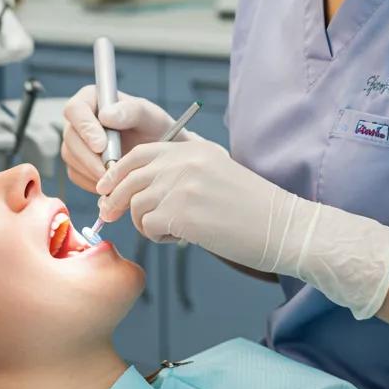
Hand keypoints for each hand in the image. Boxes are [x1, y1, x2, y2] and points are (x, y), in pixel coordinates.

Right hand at [60, 85, 192, 192]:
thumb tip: (105, 116)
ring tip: (117, 176)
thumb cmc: (153, 129)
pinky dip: (92, 181)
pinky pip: (76, 174)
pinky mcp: (77, 163)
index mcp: (91, 99)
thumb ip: (131, 112)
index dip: (84, 127)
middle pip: (70, 137)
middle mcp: (79, 120)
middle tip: (110, 170)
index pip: (75, 109)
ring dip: (92, 170)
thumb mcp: (150, 117)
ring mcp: (75, 142)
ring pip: (71, 157)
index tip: (100, 145)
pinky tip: (112, 182)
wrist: (155, 154)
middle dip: (89, 156)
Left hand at [96, 138, 388, 320]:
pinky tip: (181, 238)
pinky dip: (159, 237)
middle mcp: (183, 162)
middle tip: (111, 216)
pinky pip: (149, 227)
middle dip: (115, 199)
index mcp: (192, 149)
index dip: (116, 172)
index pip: (139, 154)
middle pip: (128, 178)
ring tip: (170, 231)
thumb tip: (138, 190)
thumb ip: (179, 174)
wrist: (283, 227)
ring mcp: (181, 186)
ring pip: (136, 205)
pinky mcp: (182, 213)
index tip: (105, 188)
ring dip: (144, 223)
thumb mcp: (215, 175)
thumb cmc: (253, 209)